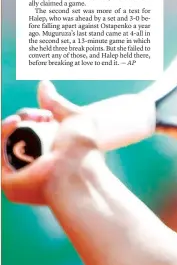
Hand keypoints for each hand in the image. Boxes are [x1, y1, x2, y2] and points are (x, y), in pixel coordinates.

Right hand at [2, 81, 100, 205]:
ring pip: (4, 144)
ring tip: (19, 119)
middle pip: (14, 136)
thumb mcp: (73, 118)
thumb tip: (43, 83)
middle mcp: (32, 165)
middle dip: (19, 120)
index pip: (29, 131)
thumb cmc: (81, 148)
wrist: (76, 171)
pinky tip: (12, 123)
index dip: (31, 117)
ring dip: (7, 127)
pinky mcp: (8, 181)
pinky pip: (0, 155)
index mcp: (47, 153)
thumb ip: (56, 103)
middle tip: (31, 115)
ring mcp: (19, 174)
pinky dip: (2, 135)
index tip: (45, 114)